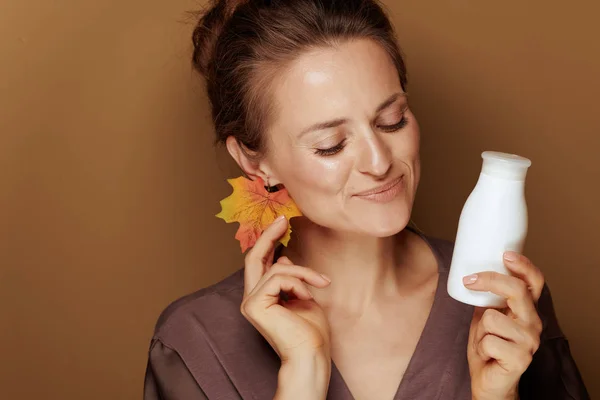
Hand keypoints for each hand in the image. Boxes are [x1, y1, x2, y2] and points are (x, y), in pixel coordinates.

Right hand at [240, 215, 331, 362]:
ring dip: (303, 272)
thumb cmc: (311, 330)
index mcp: (262, 296)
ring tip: (320, 284)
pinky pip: (278, 277)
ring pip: (276, 268)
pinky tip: (308, 297)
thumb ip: (290, 277)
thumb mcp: (303, 295)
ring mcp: (250, 302)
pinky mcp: (254, 304)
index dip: (268, 240)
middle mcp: (251, 298)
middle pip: (253, 258)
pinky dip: (299, 282)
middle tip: (282, 219)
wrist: (312, 354)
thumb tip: (282, 257)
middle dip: (268, 235)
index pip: (259, 263)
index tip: (281, 222)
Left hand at [464, 251, 544, 399]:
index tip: (506, 254)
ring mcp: (529, 342)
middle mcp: (533, 323)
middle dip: (490, 281)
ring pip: (492, 317)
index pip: (534, 282)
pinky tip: (488, 355)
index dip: (523, 265)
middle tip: (469, 280)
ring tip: (485, 340)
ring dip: (479, 329)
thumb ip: (487, 298)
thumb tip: (472, 273)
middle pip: (517, 291)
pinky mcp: (521, 359)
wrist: (489, 381)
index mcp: (527, 310)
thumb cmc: (488, 346)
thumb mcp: (485, 316)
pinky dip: (480, 347)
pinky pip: (488, 340)